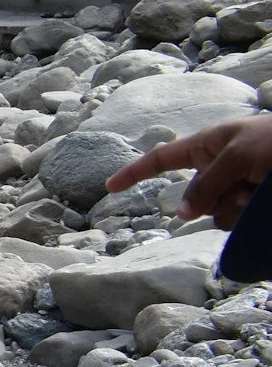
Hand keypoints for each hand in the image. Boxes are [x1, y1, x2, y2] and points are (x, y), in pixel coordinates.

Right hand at [106, 114, 271, 227]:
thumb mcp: (236, 154)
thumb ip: (206, 182)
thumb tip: (181, 214)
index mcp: (207, 145)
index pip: (162, 159)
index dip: (134, 173)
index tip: (109, 188)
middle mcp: (218, 168)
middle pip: (194, 197)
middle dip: (212, 199)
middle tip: (243, 188)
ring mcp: (236, 188)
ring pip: (216, 213)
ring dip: (236, 208)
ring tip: (260, 191)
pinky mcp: (252, 205)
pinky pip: (236, 221)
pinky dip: (248, 216)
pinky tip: (263, 202)